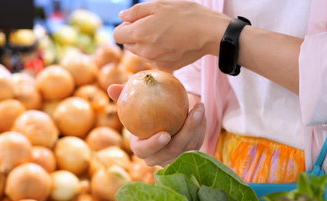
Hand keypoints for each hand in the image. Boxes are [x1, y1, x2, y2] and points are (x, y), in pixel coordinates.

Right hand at [108, 84, 205, 166]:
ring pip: (188, 147)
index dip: (153, 146)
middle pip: (171, 152)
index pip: (144, 151)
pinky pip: (197, 142)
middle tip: (190, 116)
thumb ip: (124, 94)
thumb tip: (111, 88)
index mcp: (141, 147)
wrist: (166, 114)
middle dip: (183, 135)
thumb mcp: (136, 99)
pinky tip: (201, 110)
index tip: (165, 134)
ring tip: (198, 107)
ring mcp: (174, 158)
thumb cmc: (146, 106)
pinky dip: (200, 126)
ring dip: (195, 127)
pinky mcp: (189, 154)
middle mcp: (157, 157)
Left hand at [113, 0, 229, 70]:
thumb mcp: (159, 5)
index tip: (137, 22)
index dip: (125, 27)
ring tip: (164, 34)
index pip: (117, 35)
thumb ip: (136, 12)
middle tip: (153, 26)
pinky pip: (155, 60)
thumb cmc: (185, 15)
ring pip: (141, 54)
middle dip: (135, 36)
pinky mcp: (167, 67)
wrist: (209, 33)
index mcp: (139, 33)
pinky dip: (158, 53)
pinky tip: (171, 44)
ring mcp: (156, 61)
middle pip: (128, 45)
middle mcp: (144, 51)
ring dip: (146, 45)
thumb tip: (122, 17)